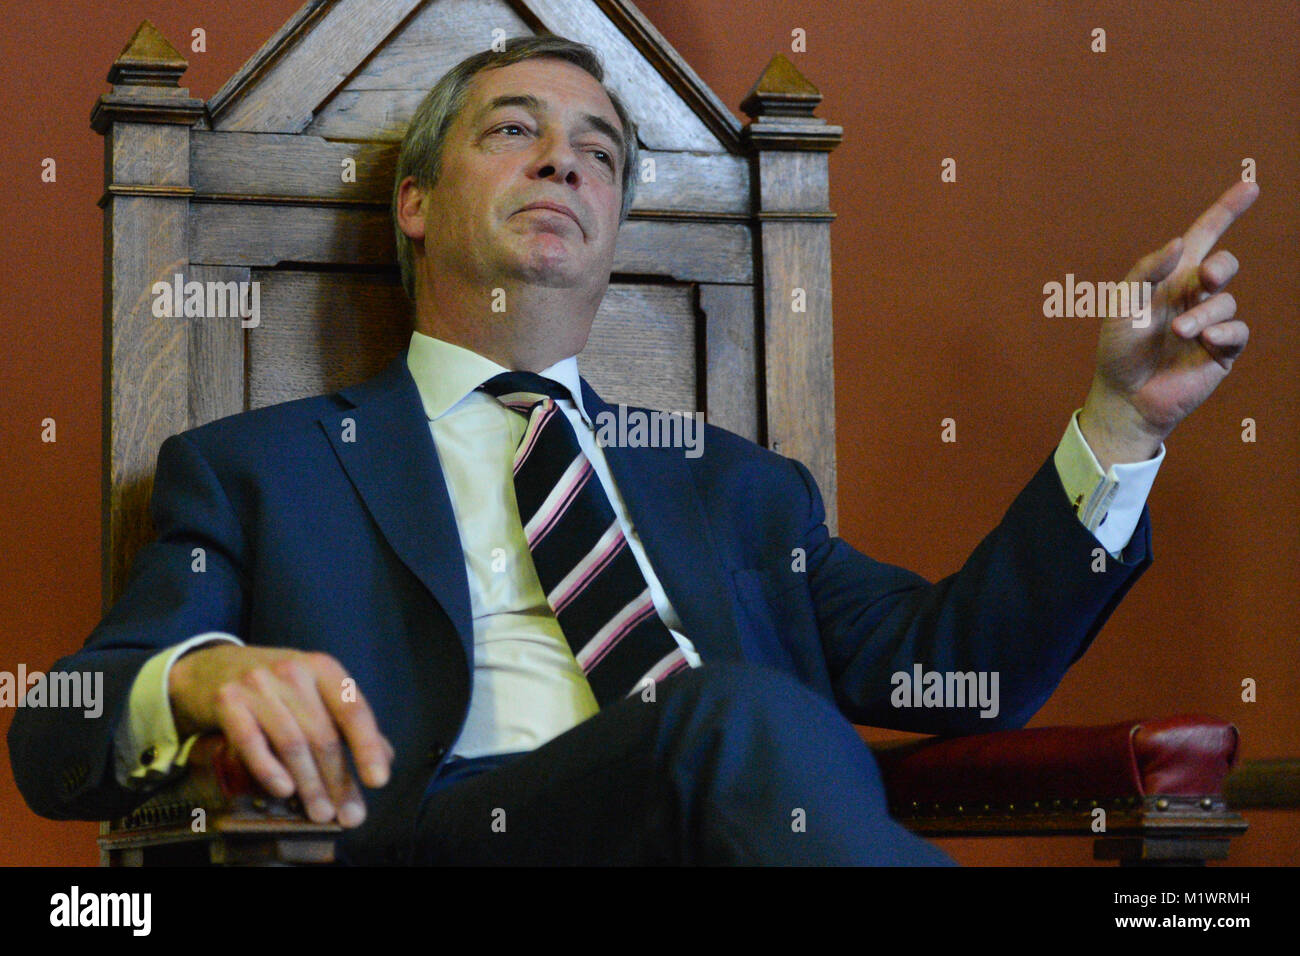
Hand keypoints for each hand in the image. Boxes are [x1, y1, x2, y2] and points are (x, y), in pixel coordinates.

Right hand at [168, 644, 393, 826]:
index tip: (378, 780)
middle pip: (323, 734)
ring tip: (321, 812)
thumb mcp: (313, 691)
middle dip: (338, 780)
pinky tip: (284, 790)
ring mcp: (258, 685)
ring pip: (292, 742)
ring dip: (309, 784)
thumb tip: (384, 758)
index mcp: (322, 668)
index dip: (368, 747)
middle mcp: (292, 671)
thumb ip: (347, 721)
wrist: (210, 668)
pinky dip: (269, 768)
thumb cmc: (274, 686)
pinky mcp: (227, 701)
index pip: (353, 709)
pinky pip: (251, 741)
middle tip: (348, 814)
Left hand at [1080, 180, 1258, 468]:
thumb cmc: (1119, 350)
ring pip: (1226, 301)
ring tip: (1178, 331)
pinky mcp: (1221, 351)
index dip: (1226, 210)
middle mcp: (1193, 296)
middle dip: (1221, 267)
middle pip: (1225, 264)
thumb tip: (1179, 243)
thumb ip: (1147, 270)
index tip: (1251, 186)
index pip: (1203, 236)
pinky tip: (1203, 341)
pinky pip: (1236, 330)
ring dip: (1203, 313)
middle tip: (1206, 278)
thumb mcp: (1123, 304)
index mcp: (1170, 278)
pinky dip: (1221, 331)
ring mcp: (1209, 322)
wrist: (1124, 397)